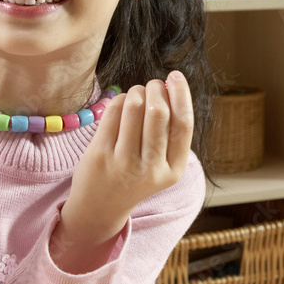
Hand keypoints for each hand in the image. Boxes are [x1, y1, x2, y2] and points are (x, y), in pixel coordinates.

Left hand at [51, 71, 193, 272]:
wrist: (101, 207)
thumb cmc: (136, 176)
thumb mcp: (162, 165)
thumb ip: (170, 133)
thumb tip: (171, 88)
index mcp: (173, 169)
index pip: (183, 124)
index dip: (181, 94)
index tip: (175, 76)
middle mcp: (151, 168)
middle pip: (159, 112)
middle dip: (156, 89)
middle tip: (153, 85)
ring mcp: (124, 162)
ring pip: (135, 107)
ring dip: (137, 91)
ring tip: (137, 94)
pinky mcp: (100, 154)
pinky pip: (114, 112)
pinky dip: (121, 100)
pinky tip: (122, 104)